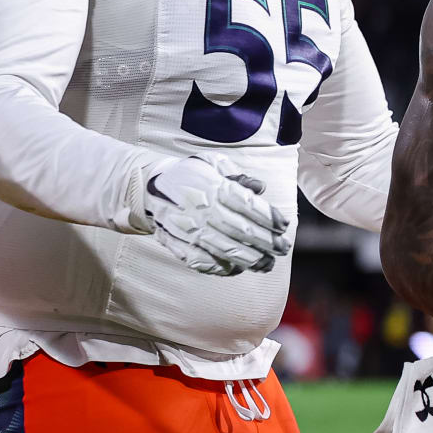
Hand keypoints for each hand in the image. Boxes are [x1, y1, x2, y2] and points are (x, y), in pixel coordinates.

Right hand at [140, 155, 291, 276]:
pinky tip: (237, 269)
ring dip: (250, 259)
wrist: (148, 188)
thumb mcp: (211, 163)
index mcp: (213, 187)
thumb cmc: (188, 175)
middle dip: (266, 242)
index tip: (284, 226)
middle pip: (240, 230)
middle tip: (283, 249)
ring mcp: (190, 229)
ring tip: (267, 264)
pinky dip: (221, 268)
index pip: (248, 204)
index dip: (269, 217)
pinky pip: (202, 261)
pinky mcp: (178, 244)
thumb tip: (260, 188)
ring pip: (225, 249)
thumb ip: (237, 175)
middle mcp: (203, 209)